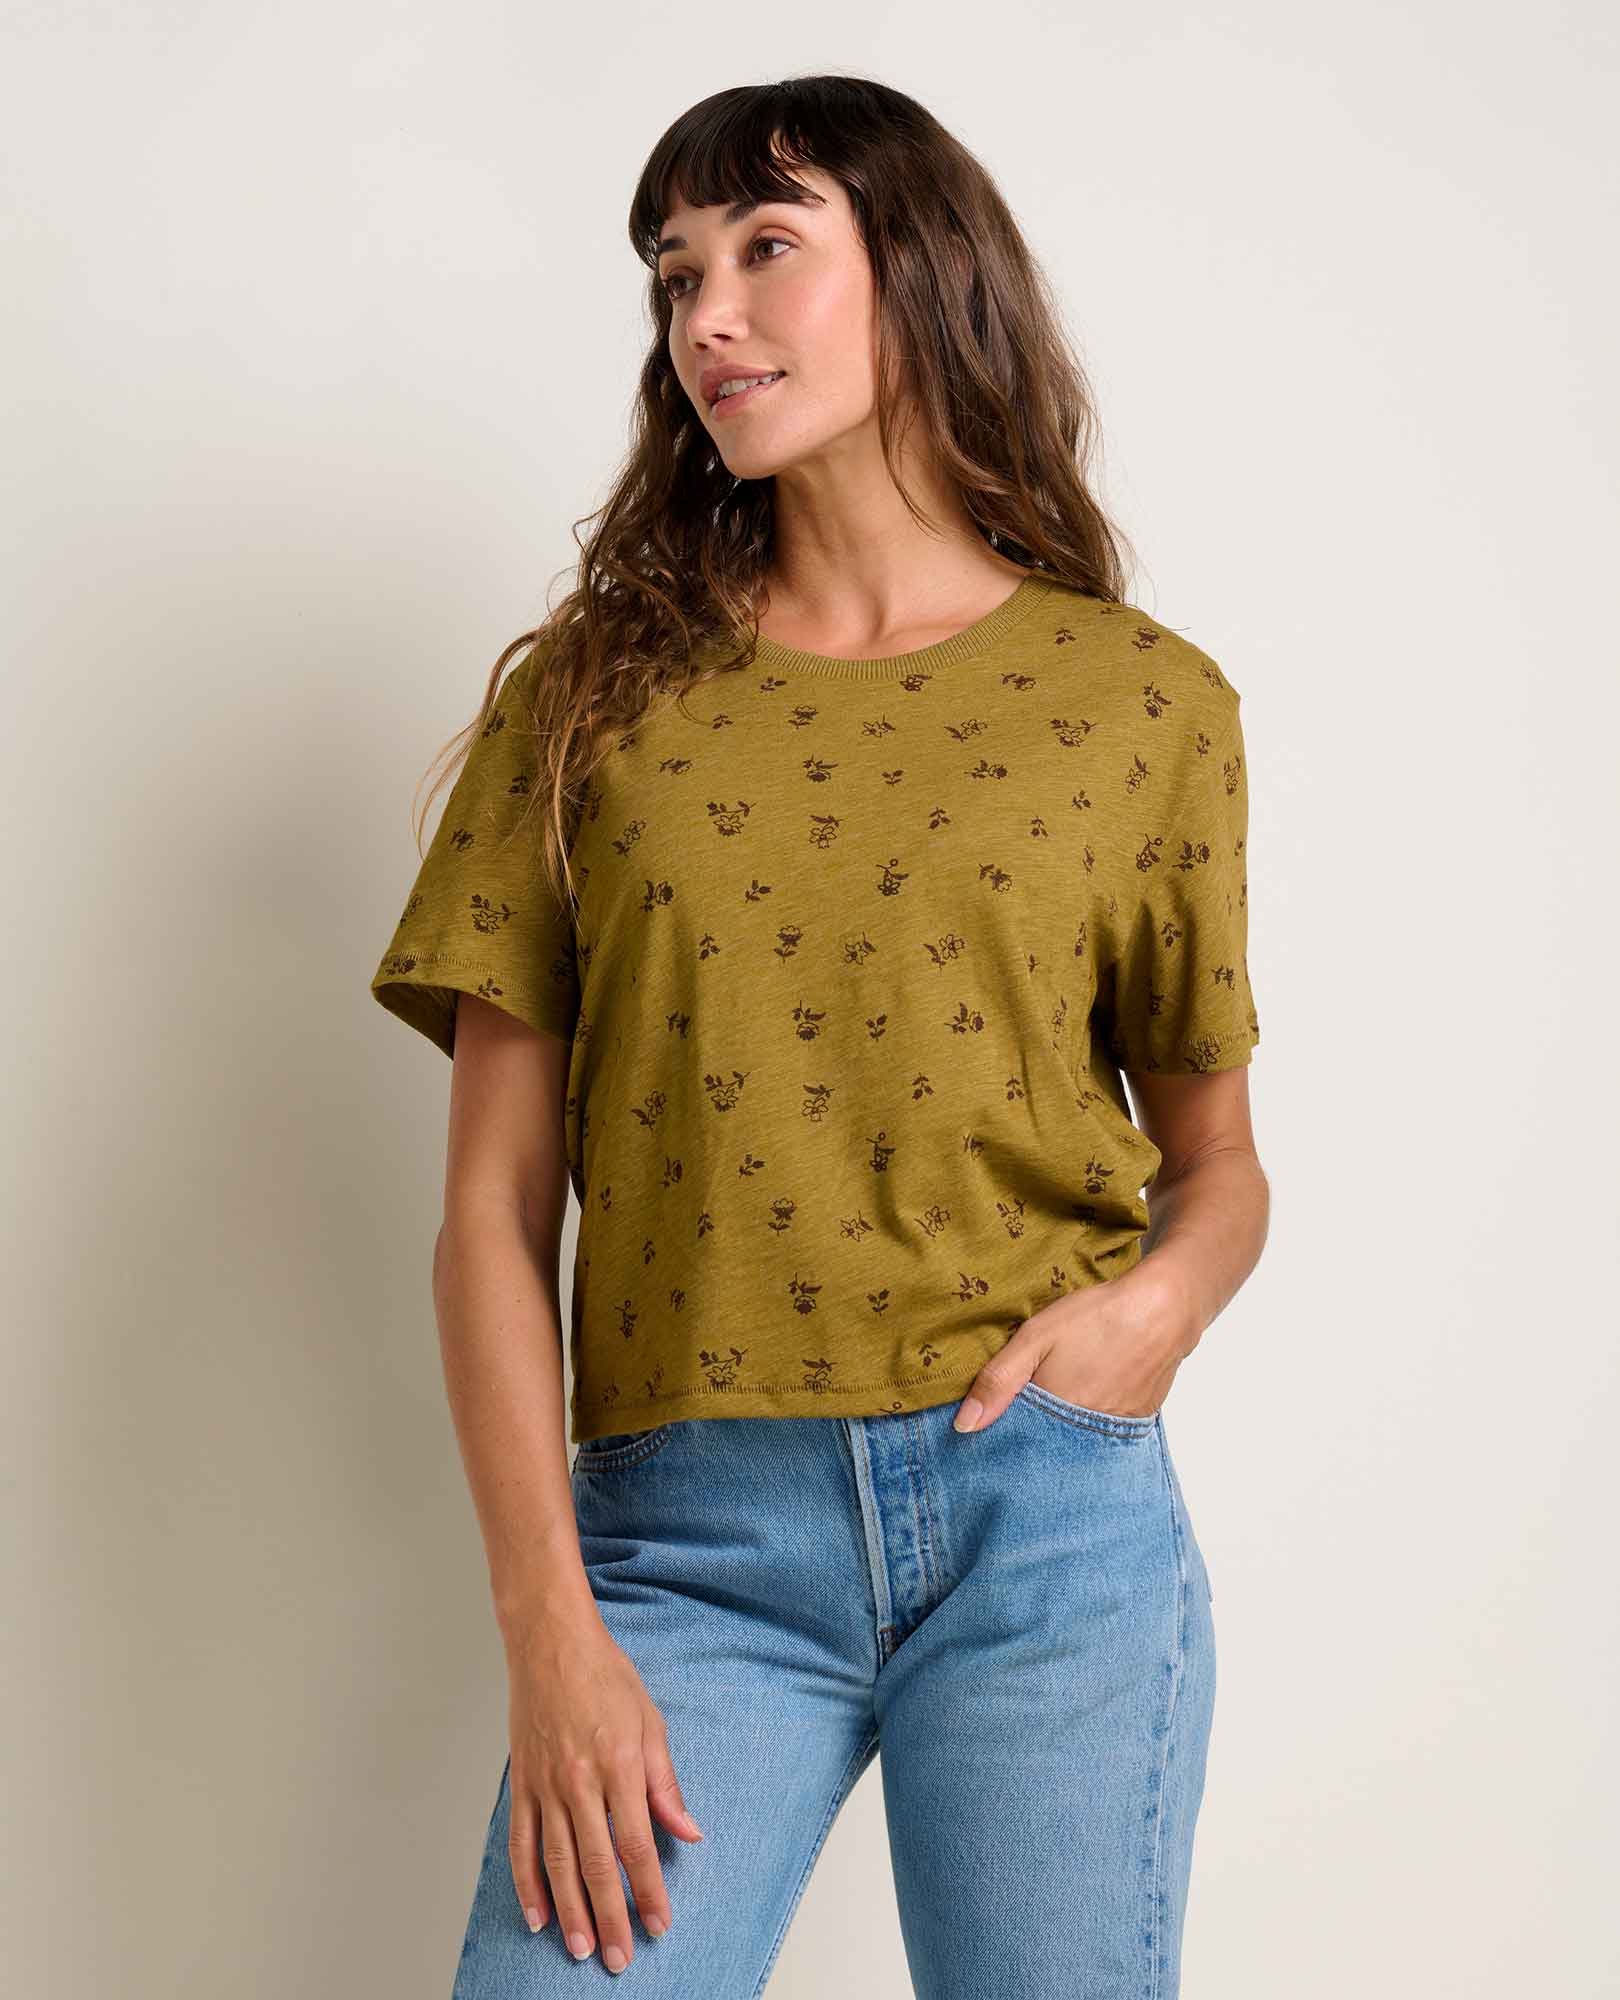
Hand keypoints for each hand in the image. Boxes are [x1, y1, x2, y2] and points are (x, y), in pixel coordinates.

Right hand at [503, 1614, 704, 1970]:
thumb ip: (665, 1784)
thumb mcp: (650, 1722)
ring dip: (570, 1911)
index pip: (638, 1844)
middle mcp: (581, 1781)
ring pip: (558, 1863)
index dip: (649, 1889)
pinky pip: (522, 1843)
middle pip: (597, 1864)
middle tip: (620, 1958)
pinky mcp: (522, 1784)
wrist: (551, 1643)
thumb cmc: (605, 1677)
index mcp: (620, 1766)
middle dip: (612, 1916)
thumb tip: (688, 1831)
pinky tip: (537, 1914)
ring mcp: (547, 1785)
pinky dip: (528, 1882)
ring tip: (582, 1948)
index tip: (659, 1924)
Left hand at [953, 1272, 1191, 1432]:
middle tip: (1032, 1400)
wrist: (1164, 1310)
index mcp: (1055, 1414)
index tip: (993, 1422)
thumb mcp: (1037, 1337)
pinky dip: (1091, 1422)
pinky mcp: (1137, 1422)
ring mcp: (1115, 1431)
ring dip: (1063, 1428)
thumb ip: (999, 1380)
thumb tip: (964, 1426)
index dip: (1004, 1431)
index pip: (1018, 1442)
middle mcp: (1086, 1434)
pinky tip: (1090, 1392)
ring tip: (1063, 1392)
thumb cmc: (1097, 1317)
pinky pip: (1104, 1432)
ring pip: (1076, 1442)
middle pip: (1048, 1447)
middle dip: (1033, 1434)